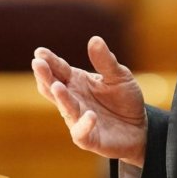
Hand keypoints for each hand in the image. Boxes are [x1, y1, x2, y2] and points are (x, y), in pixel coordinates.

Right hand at [32, 36, 147, 166]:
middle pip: (54, 87)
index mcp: (76, 81)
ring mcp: (77, 119)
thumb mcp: (119, 76)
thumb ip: (105, 61)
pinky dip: (84, 124)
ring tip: (57, 86)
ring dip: (61, 98)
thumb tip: (94, 39)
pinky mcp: (87, 138)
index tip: (39, 52)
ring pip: (65, 108)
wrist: (138, 127)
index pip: (59, 69)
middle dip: (45, 76)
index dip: (49, 60)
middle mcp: (72, 99)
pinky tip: (90, 115)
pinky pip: (82, 132)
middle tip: (37, 64)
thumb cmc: (123, 99)